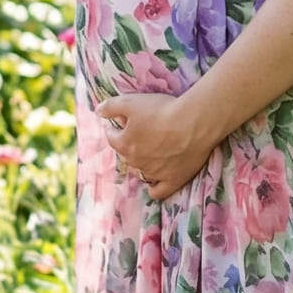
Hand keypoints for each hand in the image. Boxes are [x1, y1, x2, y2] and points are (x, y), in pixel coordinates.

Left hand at [96, 91, 215, 200]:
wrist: (194, 122)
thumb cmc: (163, 110)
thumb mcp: (131, 102)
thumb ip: (110, 106)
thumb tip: (98, 111)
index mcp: (124, 144)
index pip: (112, 137)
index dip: (114, 128)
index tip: (119, 122)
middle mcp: (136, 162)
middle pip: (127, 154)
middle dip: (129, 144)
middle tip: (141, 131)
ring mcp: (154, 173)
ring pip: (141, 171)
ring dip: (142, 162)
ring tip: (152, 149)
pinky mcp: (173, 180)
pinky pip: (159, 191)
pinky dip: (154, 188)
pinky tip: (154, 184)